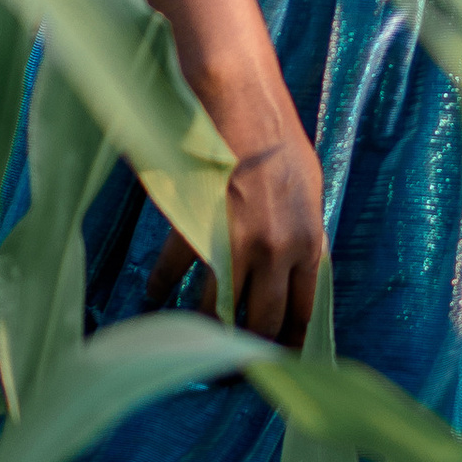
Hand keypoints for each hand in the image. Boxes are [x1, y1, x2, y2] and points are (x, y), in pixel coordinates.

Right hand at [144, 62, 324, 343]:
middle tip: (233, 363)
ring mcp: (234, 243)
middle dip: (248, 345)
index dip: (292, 340)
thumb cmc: (276, 137)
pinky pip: (174, 273)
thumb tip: (299, 271)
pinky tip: (153, 297)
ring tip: (193, 339)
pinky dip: (161, 287)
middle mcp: (275, 251)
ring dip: (204, 325)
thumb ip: (304, 233)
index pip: (305, 310)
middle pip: (262, 319)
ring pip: (218, 307)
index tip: (280, 358)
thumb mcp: (308, 187)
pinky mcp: (195, 229)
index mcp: (307, 240)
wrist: (238, 99)